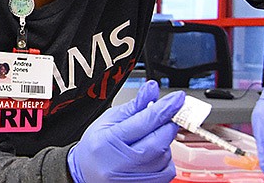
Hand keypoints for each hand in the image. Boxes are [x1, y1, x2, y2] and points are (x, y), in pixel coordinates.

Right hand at [67, 80, 184, 182]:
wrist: (85, 174)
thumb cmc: (96, 146)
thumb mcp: (109, 120)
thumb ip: (134, 106)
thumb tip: (152, 89)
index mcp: (108, 141)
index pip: (144, 122)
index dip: (165, 108)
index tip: (177, 98)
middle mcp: (119, 164)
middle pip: (158, 142)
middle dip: (167, 125)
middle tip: (165, 118)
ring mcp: (131, 180)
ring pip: (164, 156)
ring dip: (164, 143)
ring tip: (149, 138)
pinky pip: (166, 172)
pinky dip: (165, 159)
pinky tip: (152, 154)